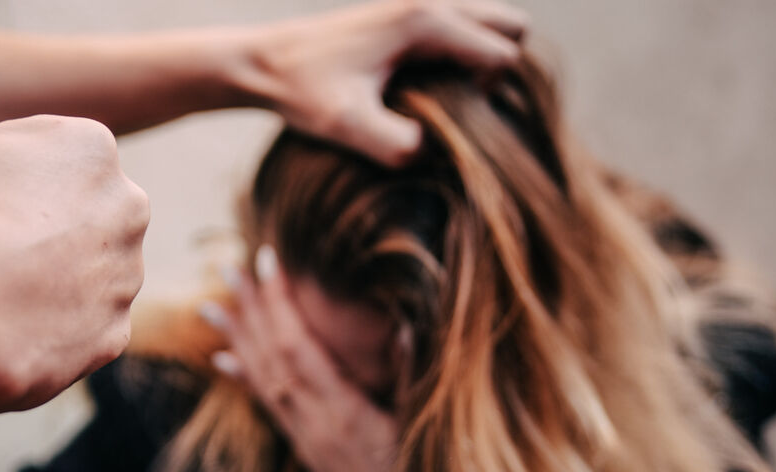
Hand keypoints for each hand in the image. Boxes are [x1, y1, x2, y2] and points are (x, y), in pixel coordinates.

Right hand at [0, 90, 150, 417]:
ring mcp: (125, 277)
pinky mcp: (113, 334)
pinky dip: (46, 328)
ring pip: (81, 273)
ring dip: (46, 278)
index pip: (50, 154)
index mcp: (93, 149)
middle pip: (76, 214)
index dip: (0, 175)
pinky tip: (5, 325)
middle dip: (36, 225)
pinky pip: (78, 327)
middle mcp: (128, 210)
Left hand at [202, 247, 416, 471]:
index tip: (266, 260)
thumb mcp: (427, 430)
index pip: (299, 347)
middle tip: (225, 265)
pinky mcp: (308, 453)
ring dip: (237, 338)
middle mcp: (315, 425)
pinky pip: (269, 408)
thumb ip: (415, 378)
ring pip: (264, 381)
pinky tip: (225, 360)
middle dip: (249, 309)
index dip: (279, 303)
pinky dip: (246, 379)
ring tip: (210, 305)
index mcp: (344, 415)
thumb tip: (405, 324)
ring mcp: (308, 440)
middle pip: (271, 358)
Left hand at [249, 0, 526, 165]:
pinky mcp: (408, 17)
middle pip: (512, 27)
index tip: (445, 120)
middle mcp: (429, 2)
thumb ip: (394, 145)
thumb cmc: (302, 91)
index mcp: (424, 20)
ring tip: (441, 96)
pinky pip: (463, 31)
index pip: (502, 56)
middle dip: (499, 69)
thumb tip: (435, 152)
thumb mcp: (345, 126)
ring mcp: (420, 5)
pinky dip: (462, 57)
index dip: (487, 97)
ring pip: (490, 25)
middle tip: (459, 103)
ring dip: (482, 61)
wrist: (264, 62)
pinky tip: (424, 87)